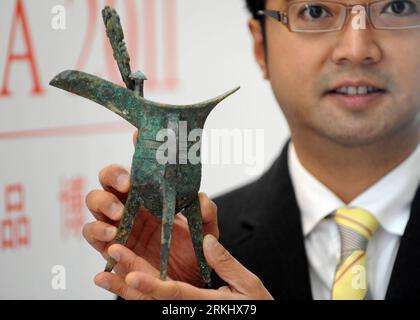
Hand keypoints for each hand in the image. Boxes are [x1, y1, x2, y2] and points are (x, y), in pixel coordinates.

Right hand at [83, 129, 218, 287]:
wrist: (183, 282)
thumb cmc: (191, 252)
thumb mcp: (205, 232)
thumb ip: (206, 214)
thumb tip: (201, 197)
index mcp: (151, 195)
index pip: (140, 166)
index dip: (137, 148)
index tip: (139, 135)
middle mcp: (130, 204)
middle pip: (108, 179)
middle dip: (113, 175)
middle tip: (128, 184)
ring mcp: (116, 224)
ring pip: (94, 201)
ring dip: (102, 202)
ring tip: (119, 214)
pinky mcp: (107, 246)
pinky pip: (91, 234)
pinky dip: (97, 231)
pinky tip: (112, 236)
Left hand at [95, 234, 272, 299]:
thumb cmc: (256, 307)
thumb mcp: (248, 285)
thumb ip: (226, 263)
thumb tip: (208, 240)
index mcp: (204, 304)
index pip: (173, 295)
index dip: (150, 286)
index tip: (130, 276)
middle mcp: (188, 309)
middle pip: (153, 300)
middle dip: (127, 285)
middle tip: (104, 270)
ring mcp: (184, 310)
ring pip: (148, 304)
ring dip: (124, 290)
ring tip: (102, 276)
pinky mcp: (183, 308)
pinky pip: (156, 302)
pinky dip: (137, 292)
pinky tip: (121, 279)